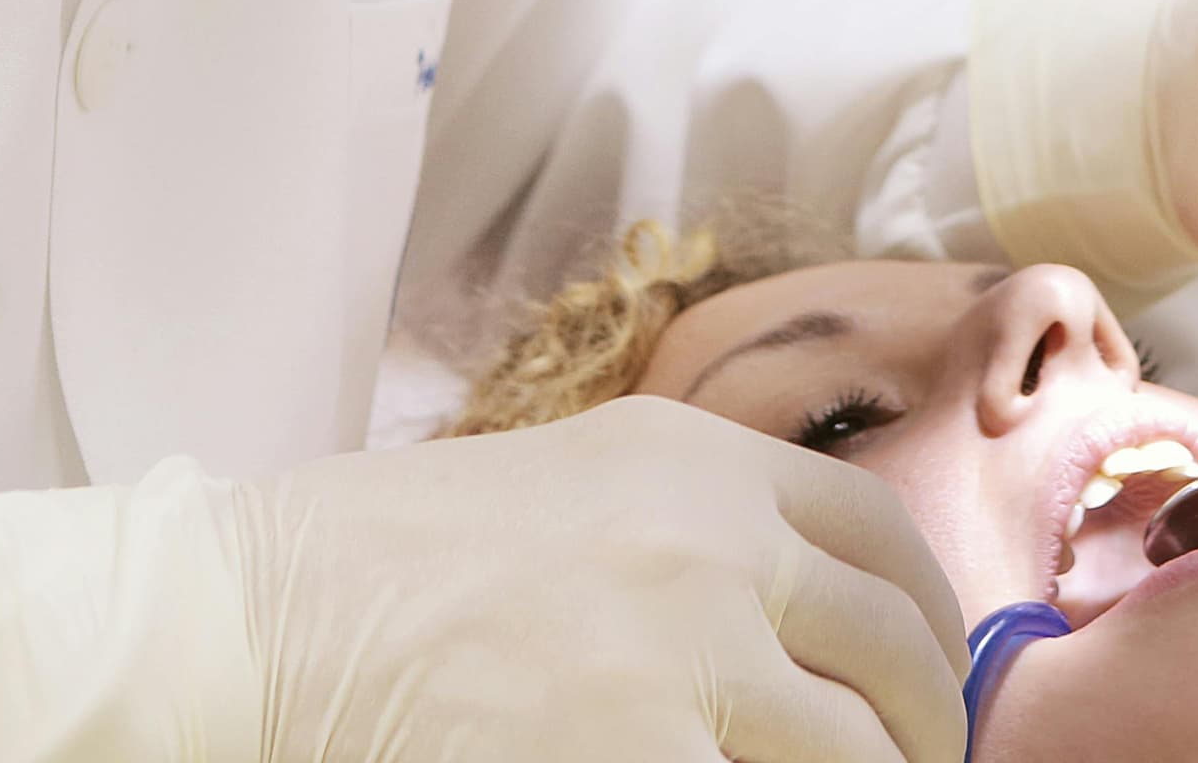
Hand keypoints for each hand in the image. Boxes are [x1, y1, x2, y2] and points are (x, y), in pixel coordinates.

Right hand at [0, 398, 970, 762]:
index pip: (889, 541)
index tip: (933, 680)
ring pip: (848, 759)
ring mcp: (681, 665)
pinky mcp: (630, 759)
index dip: (936, 623)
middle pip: (898, 659)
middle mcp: (716, 551)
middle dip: (921, 731)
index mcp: (704, 464)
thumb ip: (704, 530)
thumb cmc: (393, 557)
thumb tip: (817, 614)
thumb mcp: (579, 485)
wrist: (262, 616)